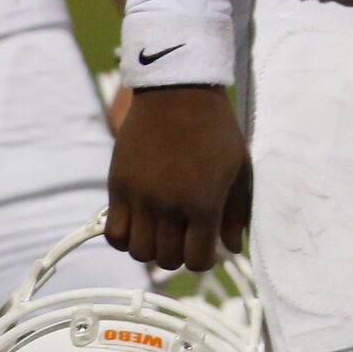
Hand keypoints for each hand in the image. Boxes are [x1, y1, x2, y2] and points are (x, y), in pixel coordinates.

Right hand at [107, 84, 251, 271]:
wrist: (178, 91)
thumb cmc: (215, 127)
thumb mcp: (239, 167)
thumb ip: (237, 211)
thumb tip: (234, 246)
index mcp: (203, 204)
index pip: (198, 260)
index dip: (203, 258)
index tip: (204, 245)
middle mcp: (169, 207)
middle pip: (167, 261)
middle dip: (178, 253)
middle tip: (184, 234)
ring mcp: (140, 198)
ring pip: (140, 253)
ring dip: (152, 248)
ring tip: (161, 229)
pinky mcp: (118, 187)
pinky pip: (113, 235)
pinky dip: (125, 238)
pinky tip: (138, 223)